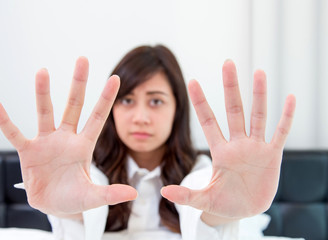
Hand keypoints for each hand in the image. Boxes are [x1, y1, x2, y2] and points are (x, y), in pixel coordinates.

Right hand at [0, 57, 136, 217]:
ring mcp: (46, 143)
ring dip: (43, 93)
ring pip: (45, 113)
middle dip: (79, 83)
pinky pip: (15, 134)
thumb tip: (134, 194)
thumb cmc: (74, 198)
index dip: (106, 99)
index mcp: (84, 145)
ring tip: (42, 71)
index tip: (115, 77)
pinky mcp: (28, 152)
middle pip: (73, 106)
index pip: (98, 117)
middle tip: (82, 59)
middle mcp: (66, 138)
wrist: (53, 206)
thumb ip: (110, 193)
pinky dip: (5, 121)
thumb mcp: (92, 197)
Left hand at [161, 60, 295, 222]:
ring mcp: (256, 148)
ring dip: (259, 95)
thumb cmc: (223, 203)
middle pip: (234, 110)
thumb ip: (186, 195)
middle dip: (230, 87)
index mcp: (220, 151)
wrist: (245, 210)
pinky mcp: (272, 156)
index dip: (200, 102)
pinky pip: (280, 133)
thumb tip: (164, 192)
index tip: (192, 81)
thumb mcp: (204, 200)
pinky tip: (290, 99)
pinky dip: (285, 117)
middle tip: (228, 63)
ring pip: (257, 116)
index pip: (208, 121)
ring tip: (258, 72)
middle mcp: (237, 144)